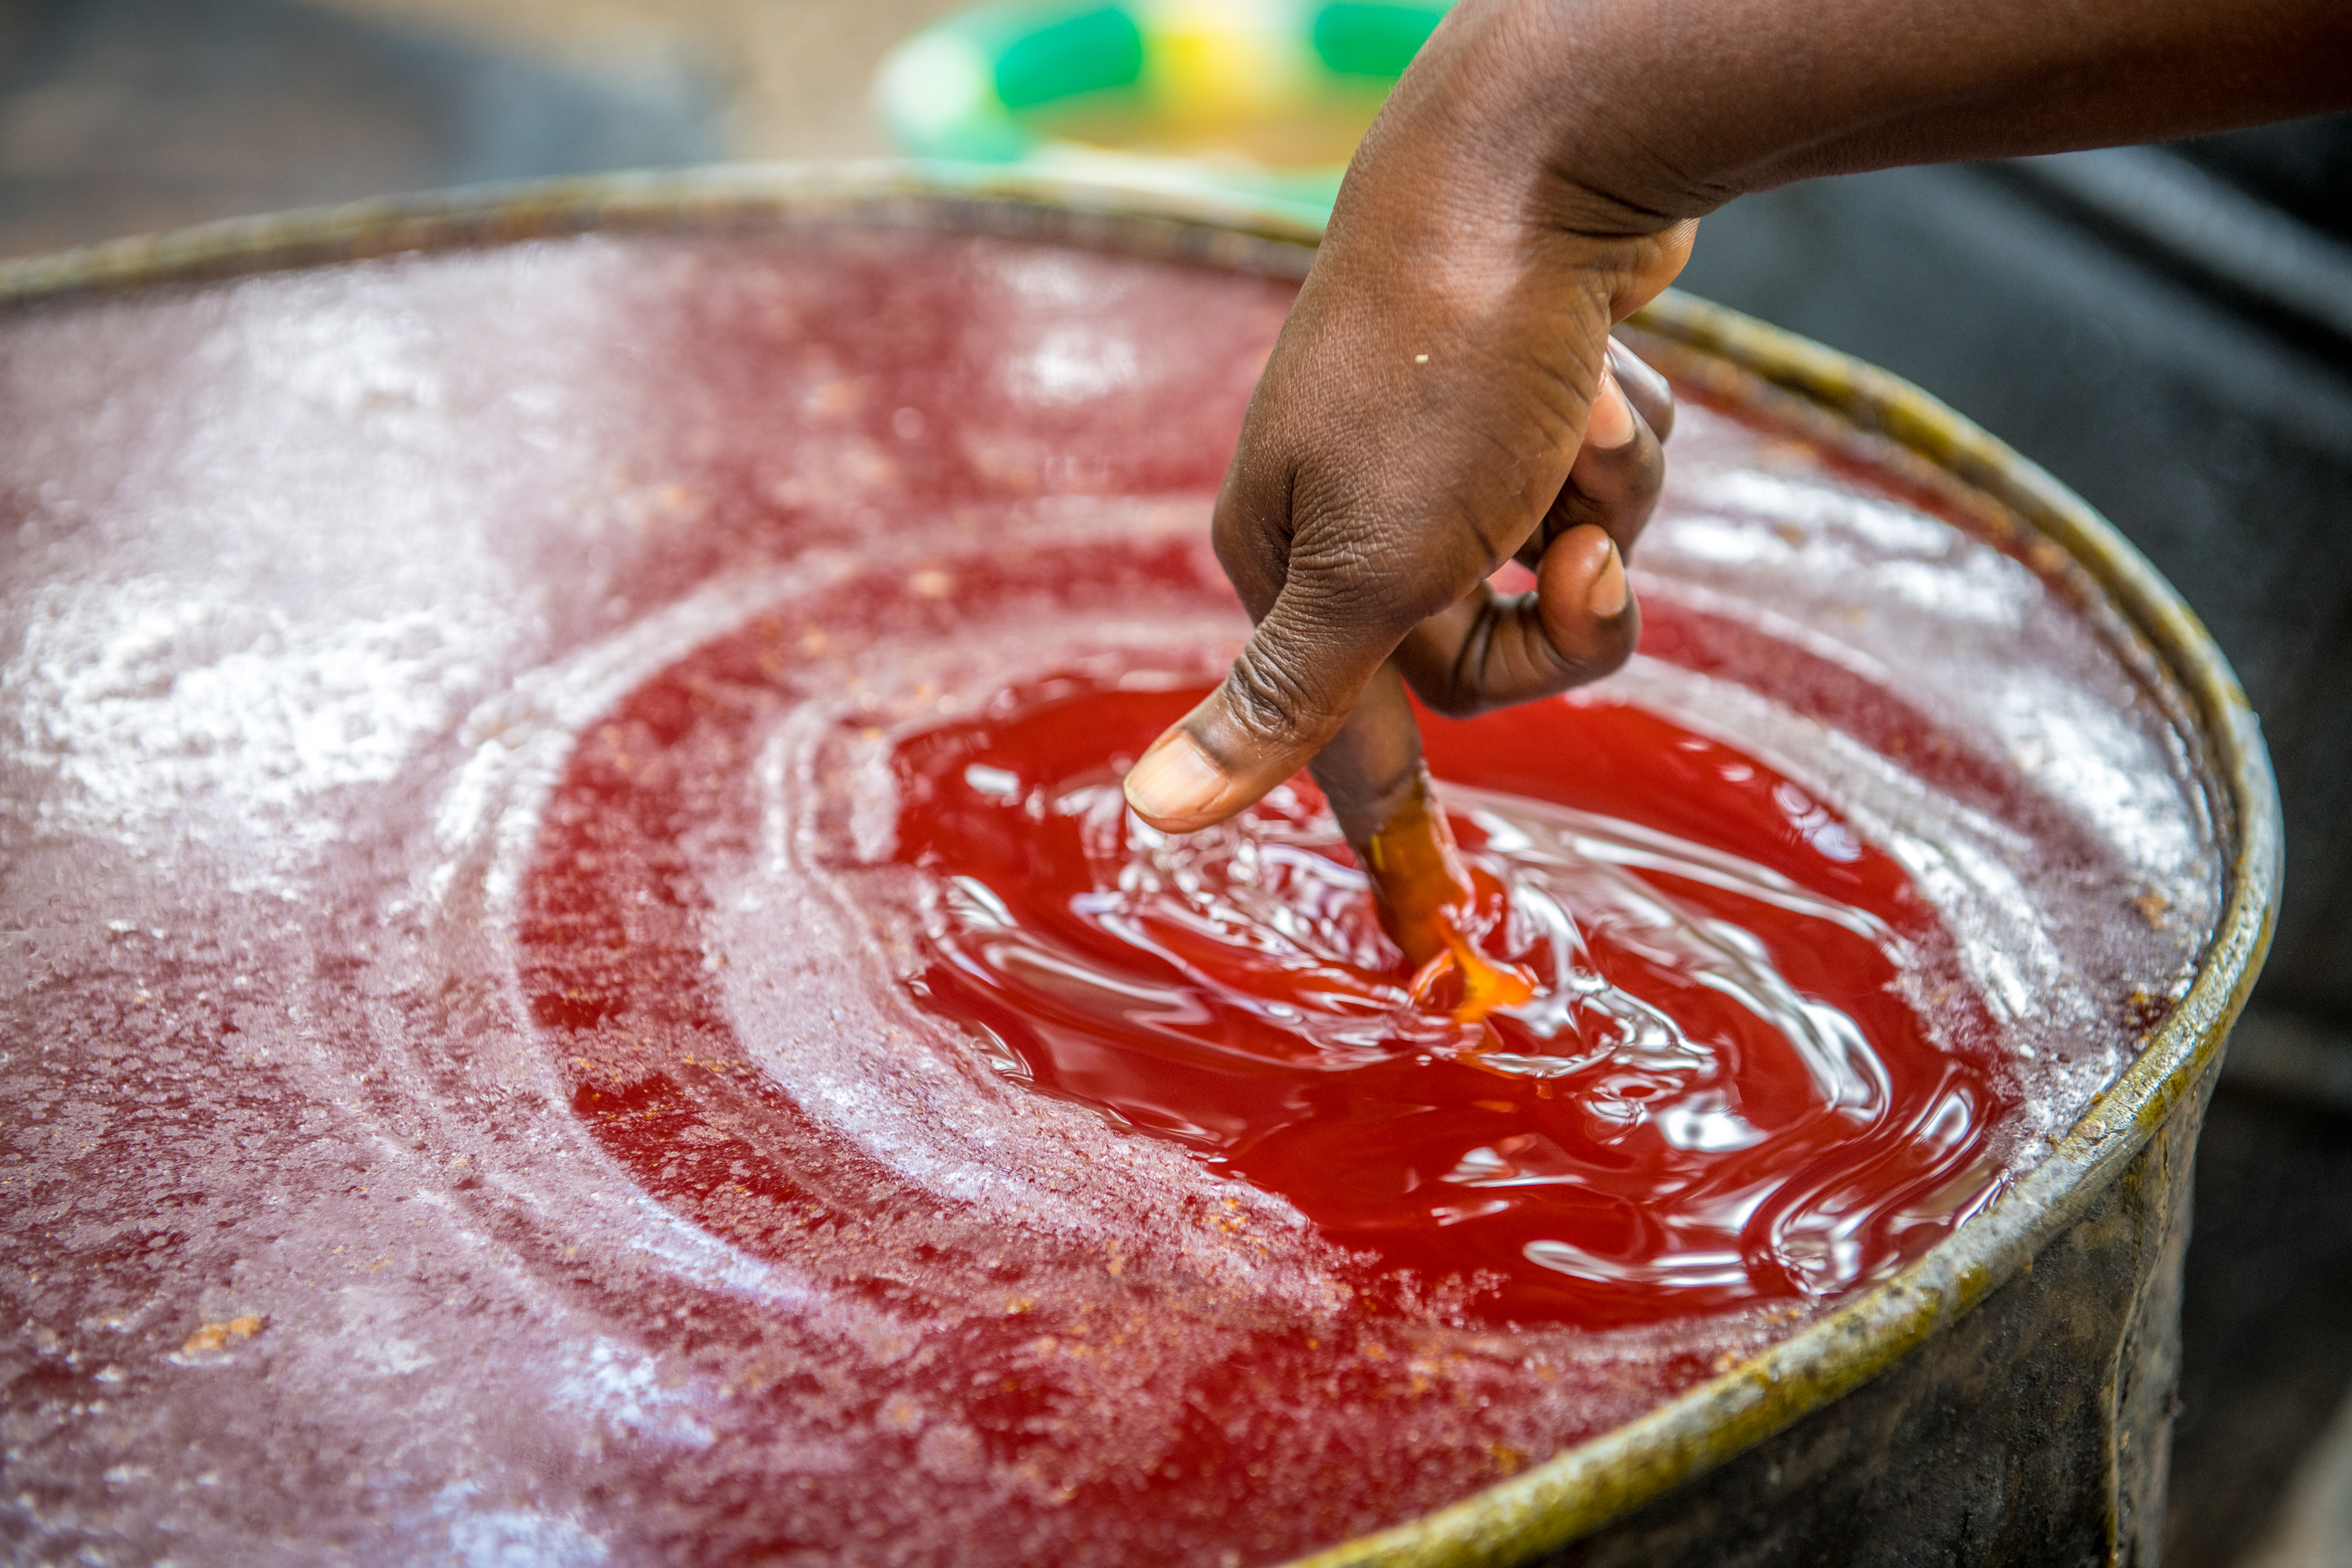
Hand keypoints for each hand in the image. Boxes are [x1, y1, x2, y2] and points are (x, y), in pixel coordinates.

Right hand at [1122, 196, 1686, 852]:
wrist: (1530, 167)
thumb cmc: (1439, 373)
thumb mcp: (1367, 570)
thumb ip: (1282, 702)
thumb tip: (1152, 813)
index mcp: (1289, 563)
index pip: (1347, 735)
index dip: (1396, 818)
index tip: (1424, 931)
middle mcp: (1357, 512)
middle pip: (1485, 659)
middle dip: (1557, 613)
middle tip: (1580, 553)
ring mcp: (1443, 453)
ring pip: (1557, 567)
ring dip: (1599, 506)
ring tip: (1585, 422)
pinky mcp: (1520, 400)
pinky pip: (1591, 481)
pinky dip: (1611, 440)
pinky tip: (1601, 371)